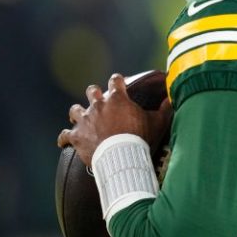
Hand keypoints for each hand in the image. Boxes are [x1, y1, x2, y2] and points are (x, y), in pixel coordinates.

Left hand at [57, 73, 173, 166]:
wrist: (121, 155)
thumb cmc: (140, 137)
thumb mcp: (157, 122)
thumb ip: (165, 109)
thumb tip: (172, 99)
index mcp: (117, 99)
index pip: (116, 80)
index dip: (117, 81)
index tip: (119, 83)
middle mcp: (98, 105)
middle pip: (92, 91)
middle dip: (94, 94)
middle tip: (99, 101)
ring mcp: (85, 120)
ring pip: (74, 109)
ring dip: (77, 113)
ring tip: (80, 117)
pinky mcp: (76, 136)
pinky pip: (65, 135)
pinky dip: (65, 138)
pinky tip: (64, 141)